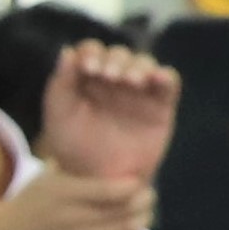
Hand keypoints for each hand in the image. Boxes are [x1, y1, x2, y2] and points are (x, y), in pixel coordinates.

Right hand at [0, 168, 150, 229]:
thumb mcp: (45, 179)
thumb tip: (105, 156)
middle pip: (125, 210)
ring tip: (143, 215)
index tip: (138, 182)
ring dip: (141, 221)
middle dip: (144, 203)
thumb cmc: (28, 203)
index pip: (114, 189)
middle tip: (148, 198)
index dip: (135, 186)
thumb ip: (74, 169)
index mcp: (66, 192)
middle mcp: (74, 216)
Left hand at [30, 40, 179, 184]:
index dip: (91, 53)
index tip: (87, 68)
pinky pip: (169, 83)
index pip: (92, 51)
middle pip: (119, 54)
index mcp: (87, 78)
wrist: (98, 179)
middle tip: (108, 76)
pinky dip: (165, 76)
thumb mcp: (59, 115)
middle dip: (114, 59)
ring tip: (129, 81)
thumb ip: (61, 83)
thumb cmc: (73, 147)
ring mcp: (138, 91)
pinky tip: (157, 78)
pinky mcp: (160, 106)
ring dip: (138, 66)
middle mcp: (114, 80)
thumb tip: (67, 51)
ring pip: (144, 63)